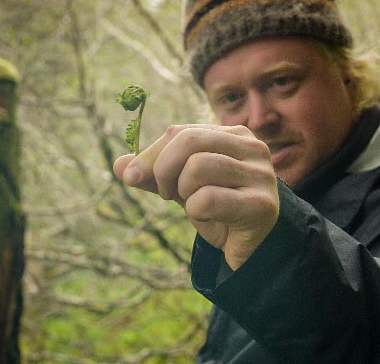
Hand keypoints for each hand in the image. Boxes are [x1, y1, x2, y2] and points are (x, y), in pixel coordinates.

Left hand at [113, 124, 279, 269]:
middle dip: (163, 170)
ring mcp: (260, 175)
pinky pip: (208, 199)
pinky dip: (197, 214)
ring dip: (184, 194)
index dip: (150, 155)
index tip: (132, 177)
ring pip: (197, 168)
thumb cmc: (217, 212)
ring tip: (195, 207)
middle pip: (188, 142)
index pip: (180, 132)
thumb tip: (118, 165)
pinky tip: (212, 222)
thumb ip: (154, 174)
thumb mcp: (181, 188)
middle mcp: (252, 148)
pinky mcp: (261, 204)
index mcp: (233, 135)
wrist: (252, 249)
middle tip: (165, 194)